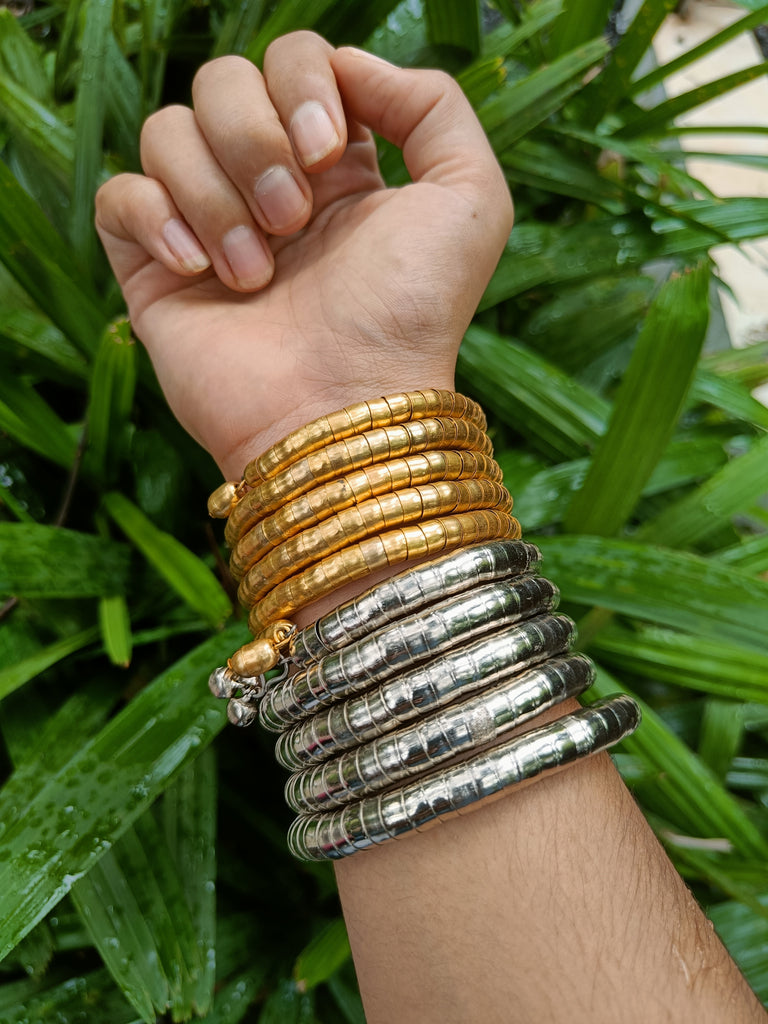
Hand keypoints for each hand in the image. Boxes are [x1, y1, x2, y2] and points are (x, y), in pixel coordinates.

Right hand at [95, 32, 512, 477]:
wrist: (345, 408)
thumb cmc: (411, 314)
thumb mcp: (470, 198)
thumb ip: (432, 105)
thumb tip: (349, 67)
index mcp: (338, 163)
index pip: (295, 61)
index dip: (303, 84)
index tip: (330, 154)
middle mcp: (269, 184)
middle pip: (223, 82)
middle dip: (256, 140)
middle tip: (295, 222)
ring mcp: (209, 225)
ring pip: (168, 131)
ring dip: (215, 194)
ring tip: (256, 273)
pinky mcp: (156, 271)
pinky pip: (119, 195)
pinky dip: (155, 220)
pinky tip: (199, 273)